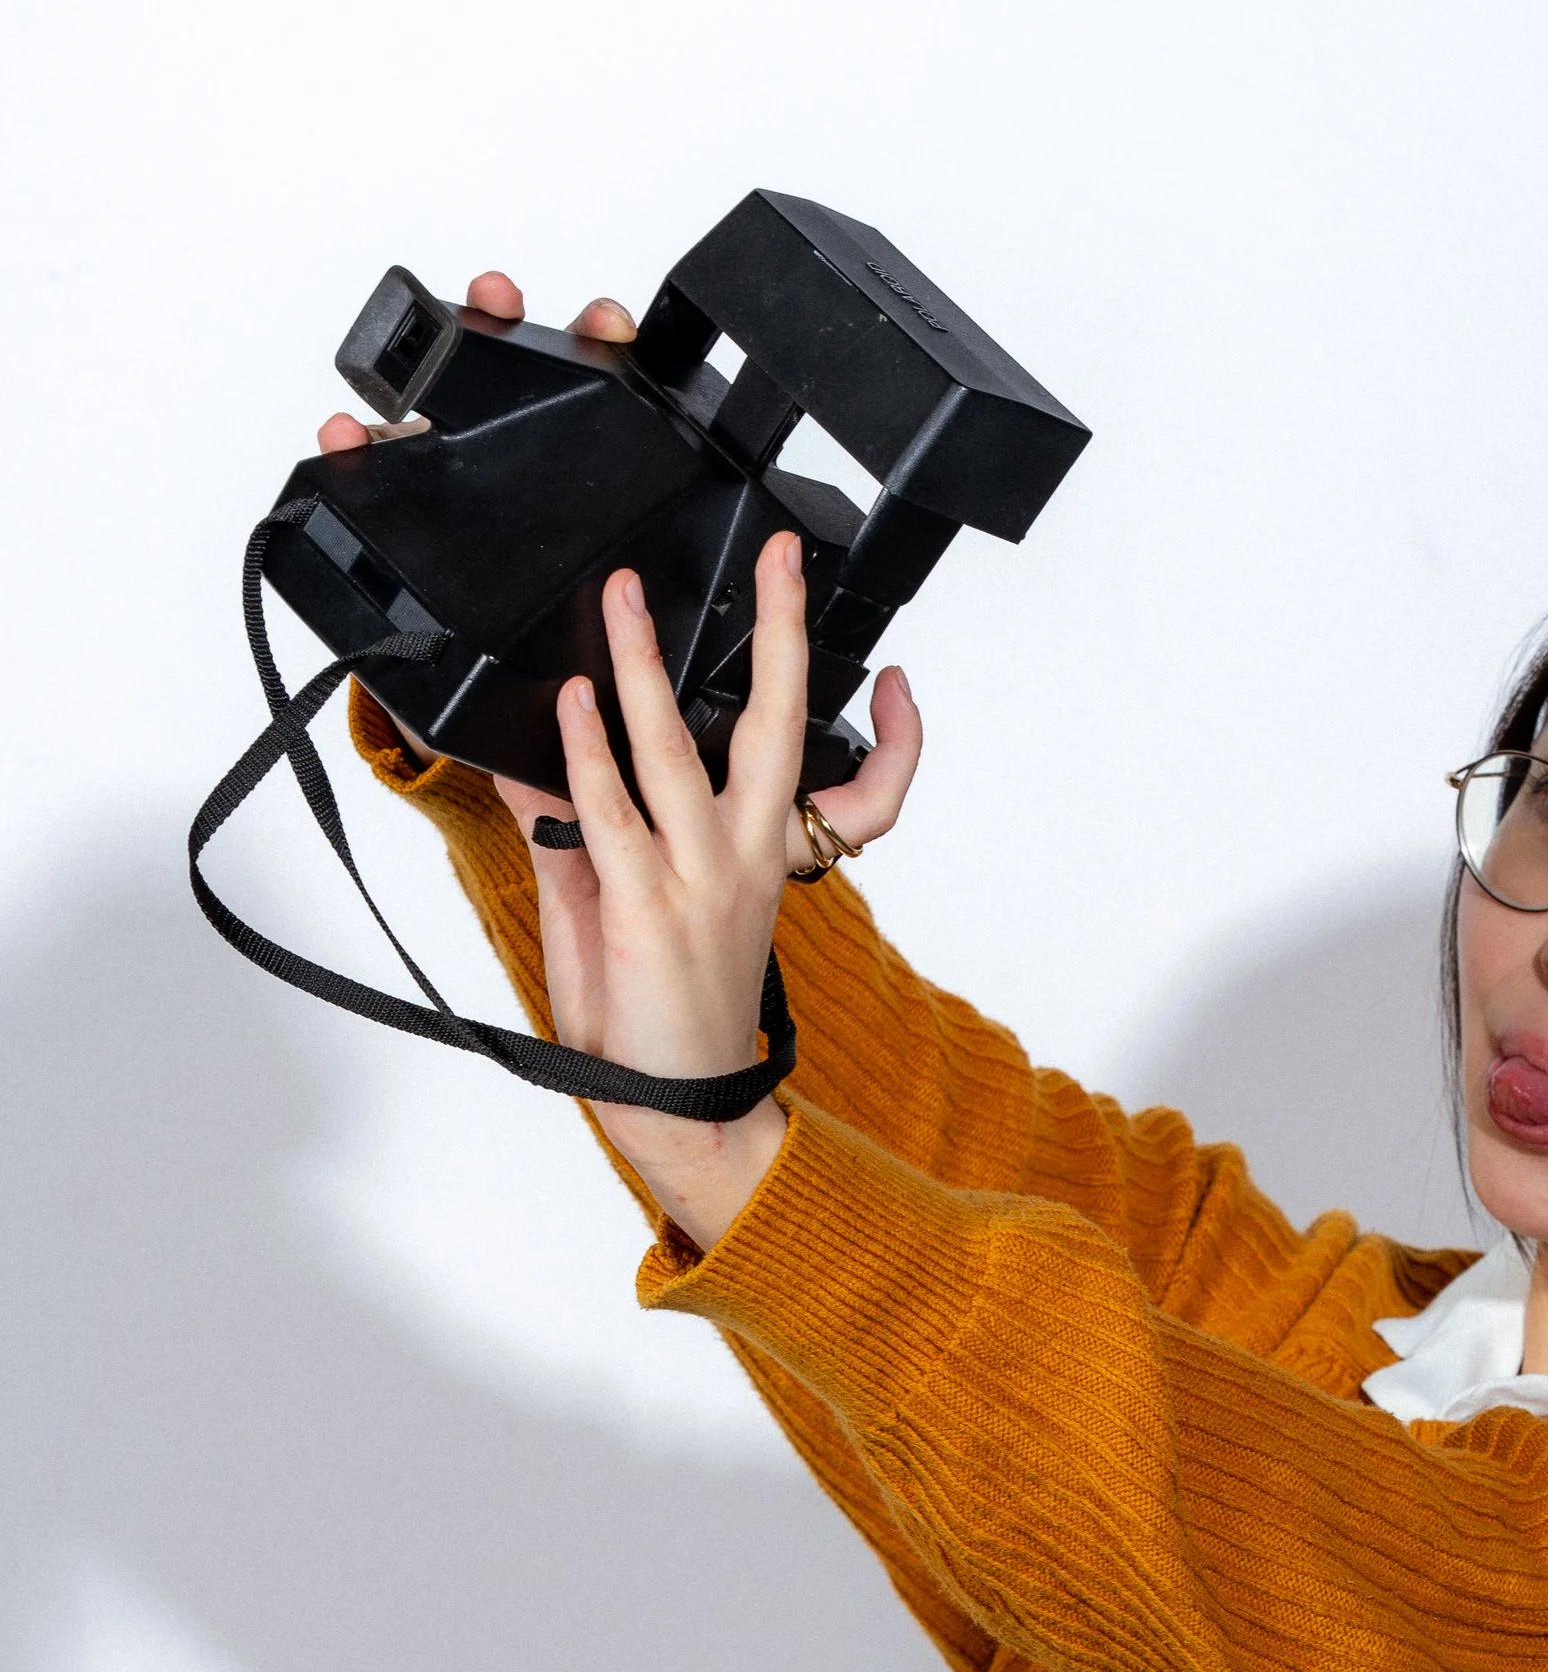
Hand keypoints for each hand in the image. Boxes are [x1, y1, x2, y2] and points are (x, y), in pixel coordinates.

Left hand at [514, 534, 918, 1248]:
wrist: (681, 1110)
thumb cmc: (662, 1025)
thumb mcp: (621, 915)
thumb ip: (575, 834)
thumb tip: (527, 765)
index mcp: (759, 861)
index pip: (836, 777)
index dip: (889, 733)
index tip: (896, 676)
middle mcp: (741, 861)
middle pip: (775, 726)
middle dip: (784, 634)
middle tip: (786, 560)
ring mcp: (698, 880)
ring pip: (677, 751)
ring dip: (646, 665)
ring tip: (627, 597)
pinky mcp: (648, 908)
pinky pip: (611, 812)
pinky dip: (587, 752)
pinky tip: (575, 701)